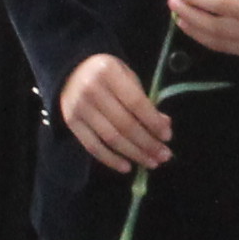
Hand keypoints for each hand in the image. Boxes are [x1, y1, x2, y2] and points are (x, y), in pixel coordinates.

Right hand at [61, 53, 171, 171]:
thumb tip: (164, 125)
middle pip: (124, 124)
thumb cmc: (107, 74)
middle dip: (147, 143)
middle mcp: (92, 90)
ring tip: (151, 163)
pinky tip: (127, 167)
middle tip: (164, 156)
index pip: (135, 102)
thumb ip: (144, 100)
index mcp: (109, 72)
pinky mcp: (71, 123)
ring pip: (111, 138)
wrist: (71, 72)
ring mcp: (79, 108)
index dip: (153, 122)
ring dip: (134, 154)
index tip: (167, 136)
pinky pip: (92, 146)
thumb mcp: (127, 77)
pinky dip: (111, 159)